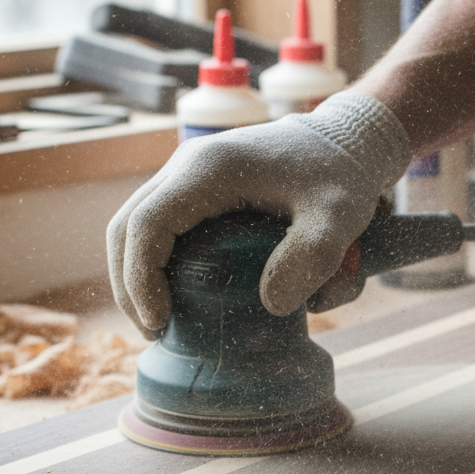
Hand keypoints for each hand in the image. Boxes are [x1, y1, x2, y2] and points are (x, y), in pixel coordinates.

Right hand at [107, 92, 410, 337]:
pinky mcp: (200, 188)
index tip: (159, 321)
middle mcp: (189, 165)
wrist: (347, 143)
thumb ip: (312, 258)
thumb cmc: (343, 177)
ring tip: (159, 320)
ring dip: (137, 274)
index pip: (147, 225)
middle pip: (127, 226)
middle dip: (130, 284)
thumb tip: (271, 303)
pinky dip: (157, 261)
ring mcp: (190, 174)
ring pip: (137, 224)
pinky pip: (160, 224)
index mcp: (210, 169)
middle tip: (154, 330)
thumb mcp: (339, 218)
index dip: (141, 278)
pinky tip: (176, 295)